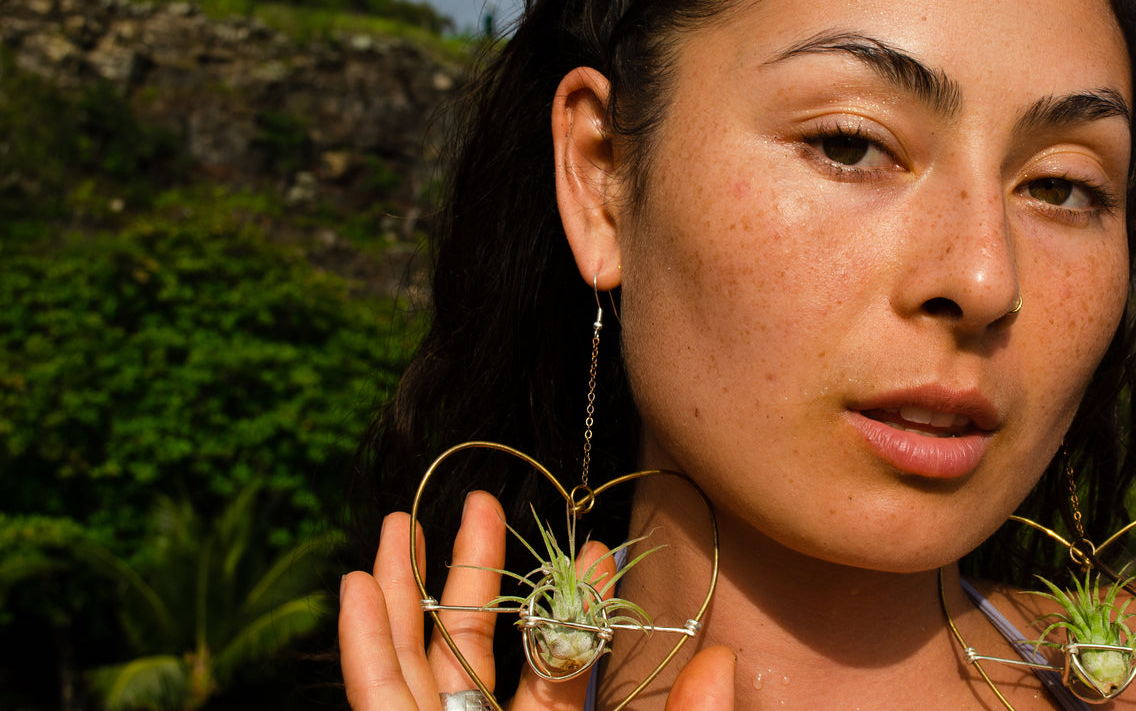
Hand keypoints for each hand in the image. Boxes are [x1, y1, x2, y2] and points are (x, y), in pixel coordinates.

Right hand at [340, 490, 735, 710]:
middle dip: (473, 574)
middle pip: (477, 650)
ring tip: (402, 519)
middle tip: (481, 500)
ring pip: (417, 665)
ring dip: (403, 591)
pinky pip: (375, 702)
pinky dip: (364, 645)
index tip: (595, 546)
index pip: (561, 665)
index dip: (573, 603)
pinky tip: (357, 584)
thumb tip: (722, 655)